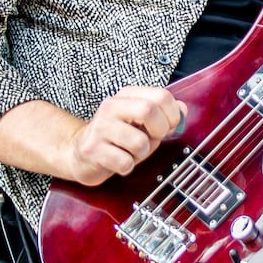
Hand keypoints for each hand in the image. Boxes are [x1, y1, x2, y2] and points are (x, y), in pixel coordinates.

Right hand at [64, 85, 185, 186]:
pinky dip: (128, 166)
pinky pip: (124, 162)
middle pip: (148, 111)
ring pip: (139, 142)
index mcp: (127, 96)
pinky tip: (119, 162)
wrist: (79, 153)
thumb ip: (163, 114)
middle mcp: (111, 107)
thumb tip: (183, 110)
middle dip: (159, 131)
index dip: (173, 115)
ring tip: (132, 152)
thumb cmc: (117, 139)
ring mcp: (100, 128)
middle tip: (154, 139)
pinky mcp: (92, 149)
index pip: (161, 95)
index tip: (169, 127)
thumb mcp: (141, 122)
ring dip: (142, 153)